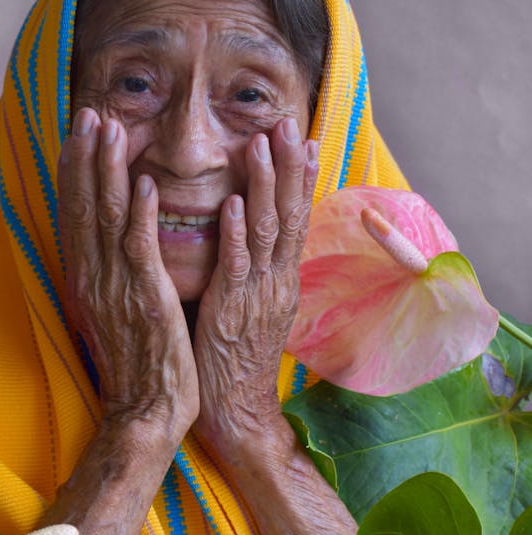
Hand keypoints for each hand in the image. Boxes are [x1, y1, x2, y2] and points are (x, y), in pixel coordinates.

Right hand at [59, 108, 198, 442]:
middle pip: (84, 206)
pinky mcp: (146, 299)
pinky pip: (140, 248)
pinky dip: (141, 213)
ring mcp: (117, 287)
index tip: (79, 132)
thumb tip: (109, 246)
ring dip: (108, 171)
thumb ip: (110, 276)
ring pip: (107, 218)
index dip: (76, 171)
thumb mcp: (115, 314)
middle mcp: (94, 278)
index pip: (76, 214)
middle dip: (86, 157)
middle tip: (89, 113)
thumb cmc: (138, 366)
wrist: (145, 410)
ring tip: (111, 128)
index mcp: (87, 280)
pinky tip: (145, 181)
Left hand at [192, 117, 317, 461]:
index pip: (295, 219)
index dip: (299, 178)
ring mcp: (257, 295)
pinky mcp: (232, 311)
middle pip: (290, 215)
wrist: (237, 409)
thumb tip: (245, 235)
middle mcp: (275, 281)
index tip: (303, 139)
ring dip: (266, 185)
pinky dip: (237, 233)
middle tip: (289, 124)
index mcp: (279, 279)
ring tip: (264, 145)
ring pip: (267, 231)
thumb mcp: (251, 307)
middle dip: (290, 167)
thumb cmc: (234, 360)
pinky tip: (236, 204)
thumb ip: (252, 271)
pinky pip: (237, 266)